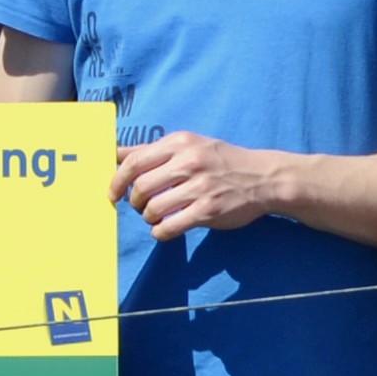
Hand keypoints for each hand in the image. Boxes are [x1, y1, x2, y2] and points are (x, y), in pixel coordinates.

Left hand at [116, 130, 292, 239]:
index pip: (134, 161)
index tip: (113, 193)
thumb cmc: (221, 161)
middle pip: (140, 186)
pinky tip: (165, 229)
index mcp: (180, 143)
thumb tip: (115, 153)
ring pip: (153, 208)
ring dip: (148, 217)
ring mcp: (200, 187)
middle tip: (140, 206)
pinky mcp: (208, 211)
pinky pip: (170, 227)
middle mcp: (189, 162)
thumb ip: (153, 150)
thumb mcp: (189, 145)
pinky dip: (160, 232)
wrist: (263, 178)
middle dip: (134, 201)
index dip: (117, 180)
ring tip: (155, 217)